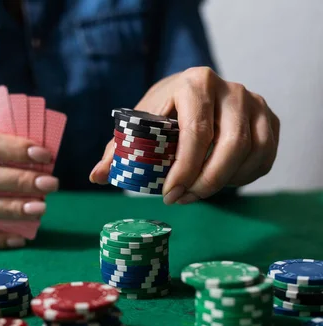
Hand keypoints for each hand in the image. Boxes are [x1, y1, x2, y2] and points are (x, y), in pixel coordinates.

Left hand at [90, 67, 279, 203]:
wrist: (190, 93)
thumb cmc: (161, 113)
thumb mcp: (137, 126)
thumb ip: (118, 150)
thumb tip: (97, 177)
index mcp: (194, 84)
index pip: (197, 132)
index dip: (185, 168)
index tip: (169, 194)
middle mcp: (230, 89)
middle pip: (231, 144)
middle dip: (206, 181)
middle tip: (182, 199)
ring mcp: (254, 102)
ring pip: (251, 153)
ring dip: (225, 182)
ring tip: (196, 193)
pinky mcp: (270, 118)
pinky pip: (265, 156)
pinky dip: (244, 178)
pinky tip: (220, 183)